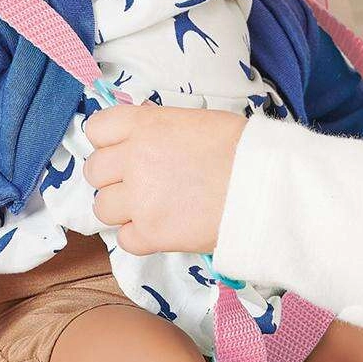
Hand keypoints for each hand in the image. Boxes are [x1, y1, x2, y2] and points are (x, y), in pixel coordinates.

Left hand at [84, 103, 246, 255]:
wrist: (267, 185)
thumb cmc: (243, 149)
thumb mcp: (196, 122)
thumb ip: (159, 130)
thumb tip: (143, 139)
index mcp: (145, 125)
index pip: (97, 129)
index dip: (109, 142)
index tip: (123, 151)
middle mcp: (133, 159)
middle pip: (95, 172)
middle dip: (114, 178)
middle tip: (142, 183)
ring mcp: (139, 199)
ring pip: (102, 208)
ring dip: (124, 209)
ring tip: (154, 208)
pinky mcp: (151, 234)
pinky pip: (125, 239)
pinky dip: (141, 237)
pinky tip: (165, 227)